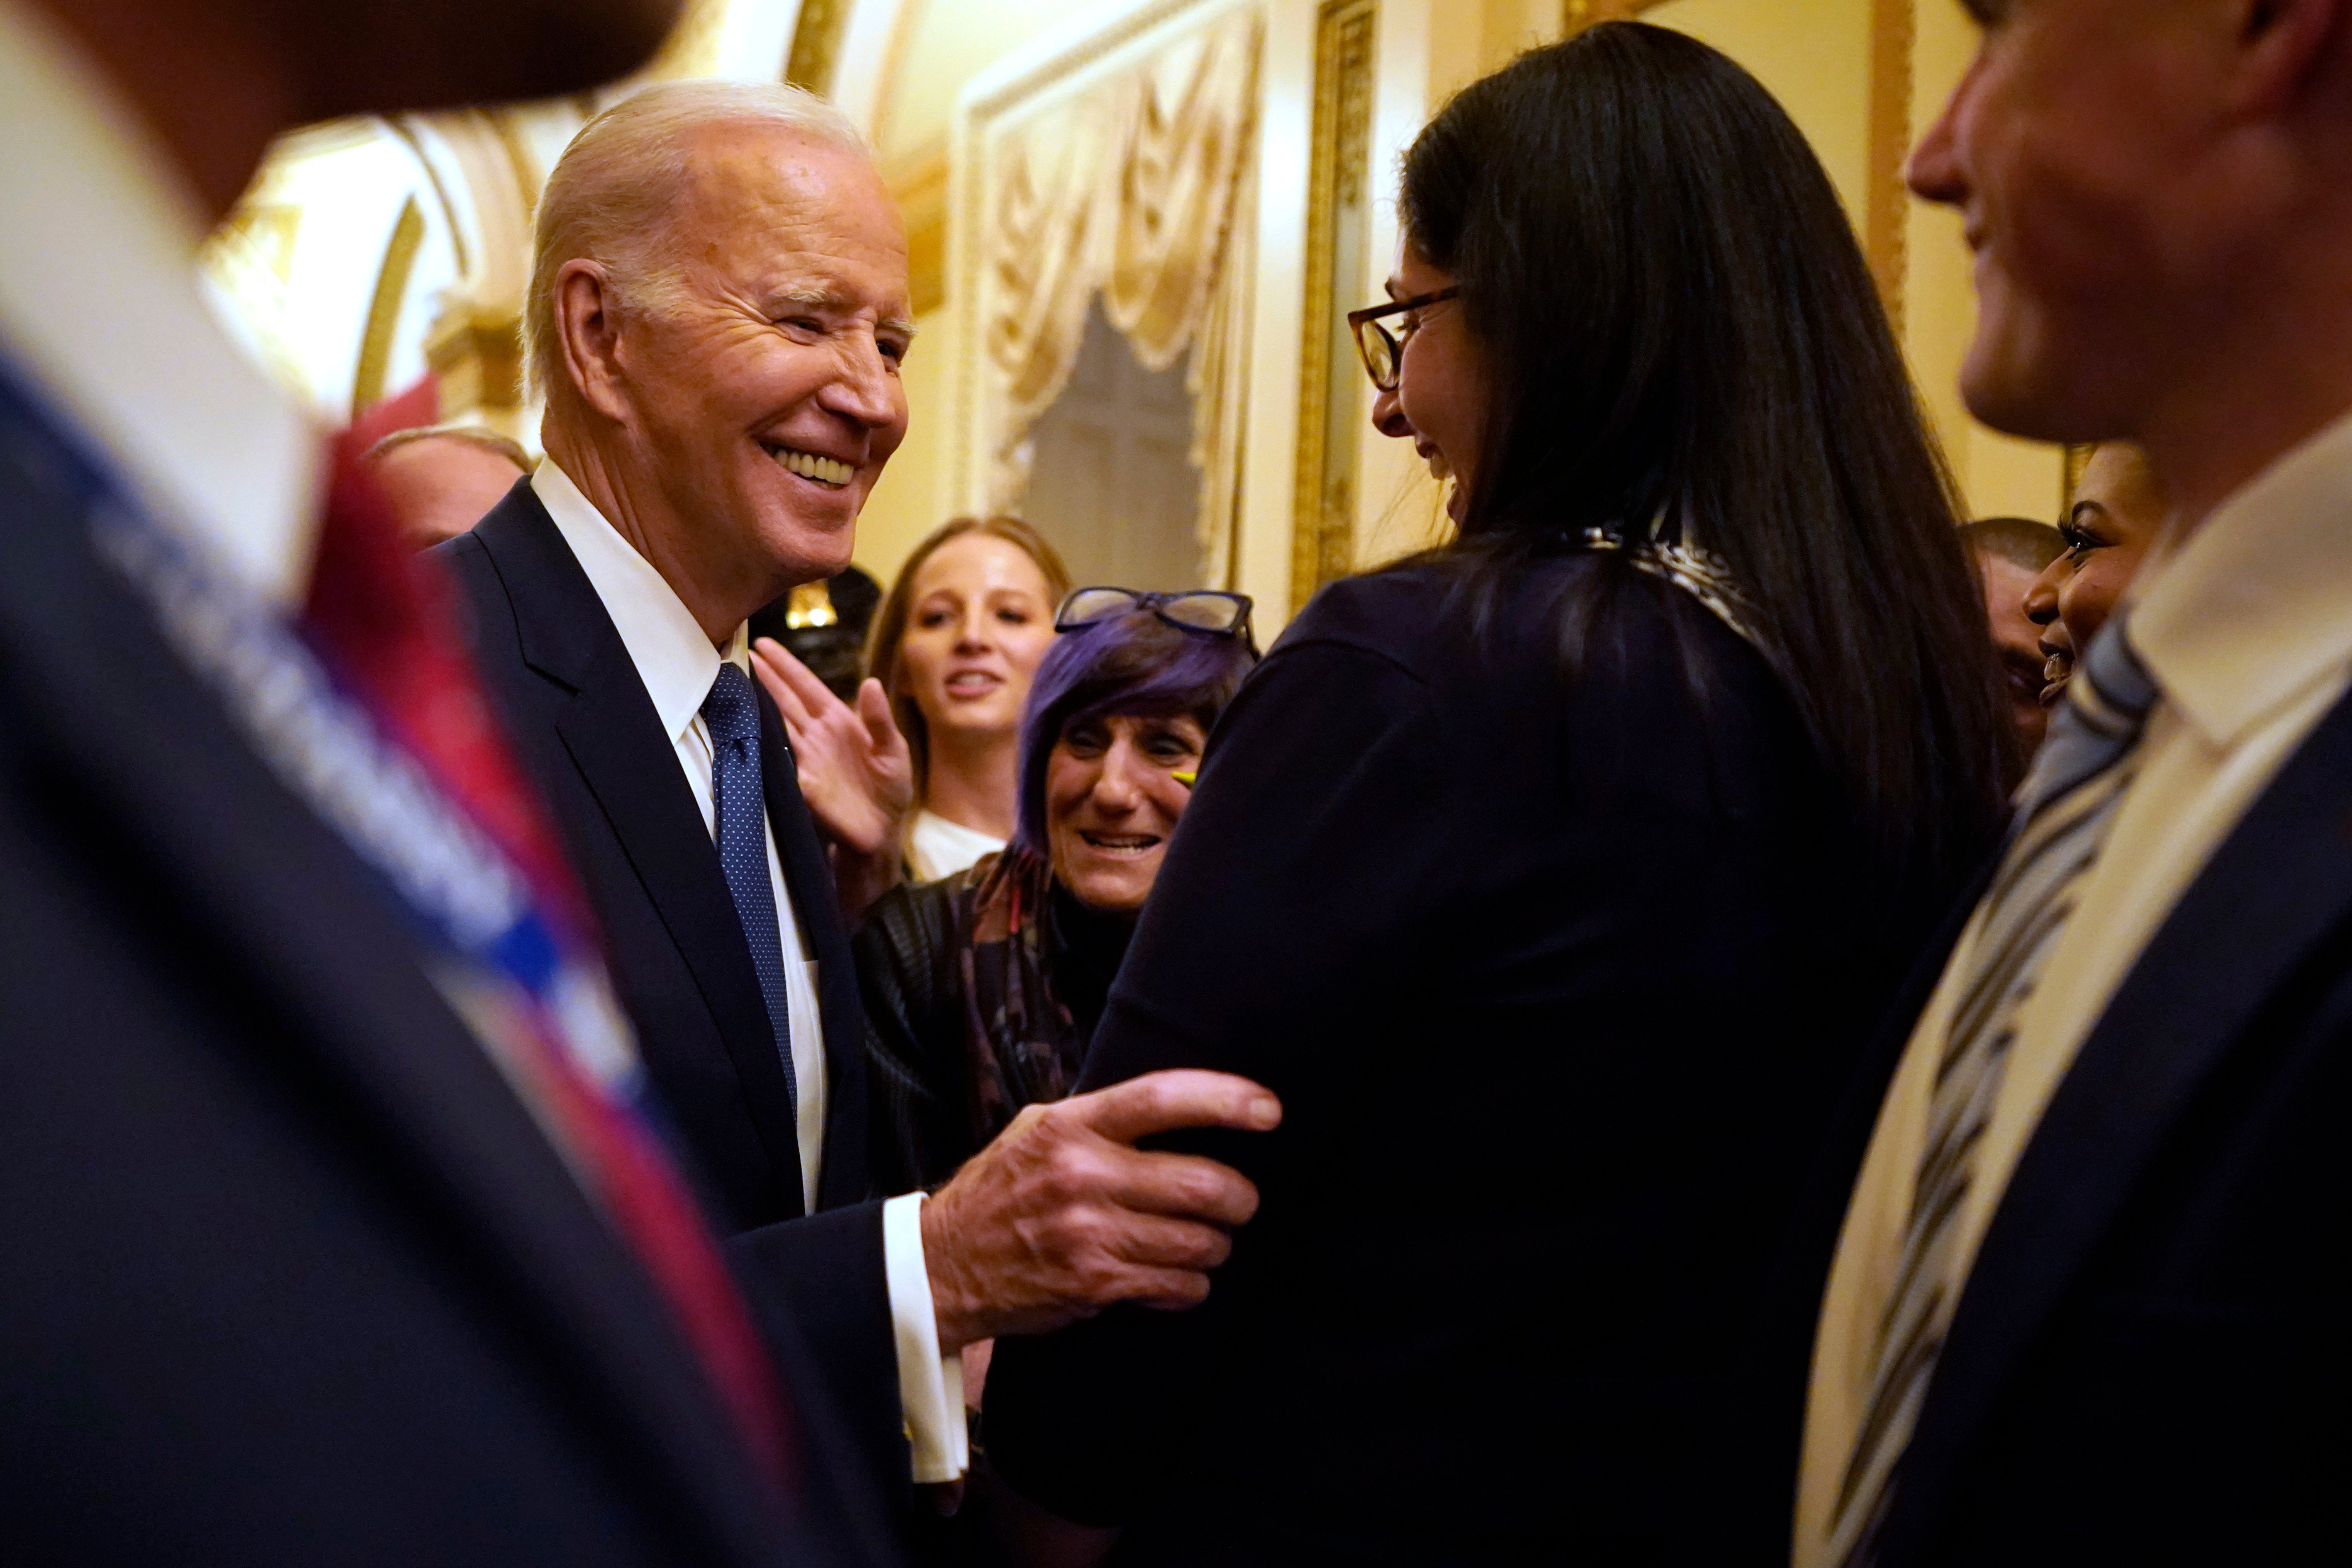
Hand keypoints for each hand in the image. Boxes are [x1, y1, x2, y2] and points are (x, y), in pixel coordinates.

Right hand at [751, 636, 913, 856]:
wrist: (882, 832)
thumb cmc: (891, 789)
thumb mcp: (893, 751)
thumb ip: (880, 720)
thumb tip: (871, 682)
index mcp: (838, 721)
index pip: (806, 686)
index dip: (785, 666)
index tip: (763, 645)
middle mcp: (816, 735)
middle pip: (783, 700)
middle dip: (761, 677)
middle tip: (735, 654)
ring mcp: (804, 758)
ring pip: (773, 725)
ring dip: (754, 706)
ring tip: (731, 682)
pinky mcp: (798, 783)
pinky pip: (775, 761)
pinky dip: (760, 746)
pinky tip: (742, 729)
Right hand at [919, 1070, 1280, 1352]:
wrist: (942, 1265)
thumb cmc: (1000, 1190)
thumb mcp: (1037, 1130)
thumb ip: (1101, 1117)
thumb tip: (1180, 1107)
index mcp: (1071, 1126)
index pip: (1164, 1098)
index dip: (1227, 1101)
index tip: (1269, 1110)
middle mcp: (1082, 1175)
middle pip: (1201, 1182)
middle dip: (1239, 1197)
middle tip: (1240, 1201)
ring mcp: (1088, 1234)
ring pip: (1198, 1240)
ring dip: (1215, 1245)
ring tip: (1205, 1241)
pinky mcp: (1093, 1284)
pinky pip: (1176, 1285)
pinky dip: (1189, 1284)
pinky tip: (1174, 1276)